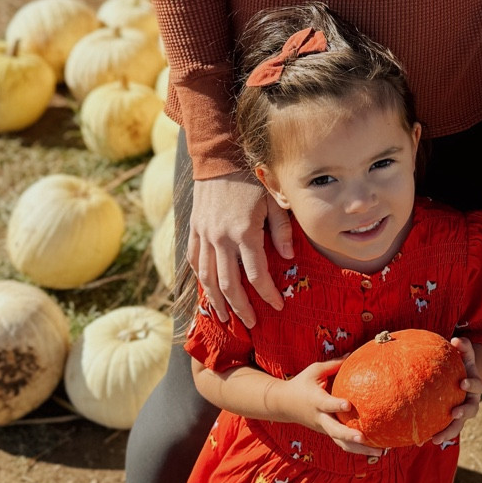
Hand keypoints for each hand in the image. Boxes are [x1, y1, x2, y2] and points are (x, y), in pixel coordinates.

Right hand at [187, 171, 292, 326]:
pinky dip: (200, 278)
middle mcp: (220, 239)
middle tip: (251, 323)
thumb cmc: (251, 179)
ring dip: (216, 300)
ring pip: (206, 278)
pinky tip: (207, 289)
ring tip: (225, 316)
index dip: (267, 294)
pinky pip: (193, 260)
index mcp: (244, 233)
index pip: (255, 275)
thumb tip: (288, 257)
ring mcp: (204, 236)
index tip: (277, 306)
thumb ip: (281, 230)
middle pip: (228, 284)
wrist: (218, 159)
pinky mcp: (193, 230)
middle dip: (240, 307)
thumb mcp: (274, 201)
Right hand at [276, 359, 384, 454]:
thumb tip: (354, 354)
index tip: (348, 405)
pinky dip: (358, 449)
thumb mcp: (314, 370)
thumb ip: (334, 365)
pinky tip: (377, 450)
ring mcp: (324, 428)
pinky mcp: (328, 433)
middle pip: (334, 430)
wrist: (283, 404)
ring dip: (359, 449)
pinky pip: (343, 443)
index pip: (327, 404)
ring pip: (341, 443)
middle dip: (348, 435)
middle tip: (363, 438)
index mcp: (316, 400)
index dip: (336, 405)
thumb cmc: (301, 383)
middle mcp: (320, 418)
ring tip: (380, 452)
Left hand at [432, 336, 481, 446]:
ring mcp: (462, 412)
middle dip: (463, 413)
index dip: (471, 384)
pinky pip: (444, 429)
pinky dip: (434, 435)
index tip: (462, 383)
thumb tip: (457, 338)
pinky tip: (418, 441)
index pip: (475, 384)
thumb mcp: (463, 355)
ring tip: (434, 439)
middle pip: (471, 410)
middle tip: (454, 414)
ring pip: (457, 425)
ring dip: (447, 432)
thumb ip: (463, 347)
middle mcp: (470, 400)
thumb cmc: (460, 364)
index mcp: (473, 384)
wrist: (461, 378)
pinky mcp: (452, 421)